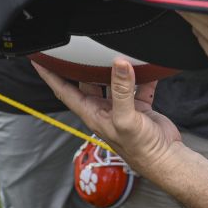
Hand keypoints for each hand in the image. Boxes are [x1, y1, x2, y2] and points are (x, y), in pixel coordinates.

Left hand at [35, 58, 179, 171]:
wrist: (166, 159)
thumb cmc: (141, 150)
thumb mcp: (126, 119)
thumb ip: (121, 90)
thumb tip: (119, 64)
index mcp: (93, 114)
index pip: (65, 91)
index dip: (51, 76)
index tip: (40, 60)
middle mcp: (104, 110)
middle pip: (87, 82)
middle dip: (82, 66)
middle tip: (78, 47)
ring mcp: (122, 108)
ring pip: (113, 81)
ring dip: (114, 68)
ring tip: (112, 49)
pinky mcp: (139, 106)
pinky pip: (138, 86)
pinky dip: (143, 76)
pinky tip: (147, 67)